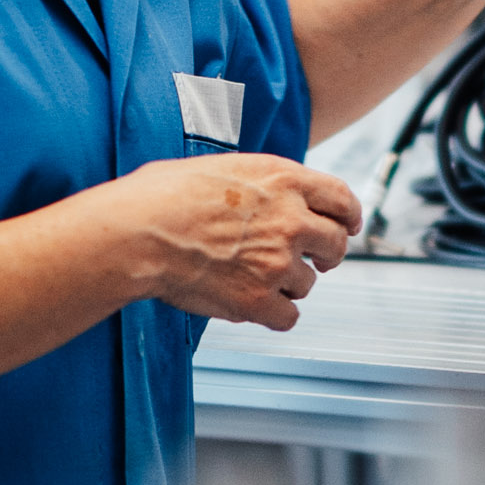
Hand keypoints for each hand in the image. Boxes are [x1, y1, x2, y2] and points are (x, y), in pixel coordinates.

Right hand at [112, 153, 363, 329]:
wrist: (136, 232)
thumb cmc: (161, 196)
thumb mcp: (220, 167)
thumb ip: (257, 183)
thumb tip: (266, 193)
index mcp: (282, 179)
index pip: (341, 198)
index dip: (348, 216)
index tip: (346, 226)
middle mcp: (289, 219)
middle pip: (336, 244)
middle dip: (328, 255)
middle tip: (315, 262)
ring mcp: (277, 261)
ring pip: (307, 284)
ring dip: (287, 285)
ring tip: (251, 277)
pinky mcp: (258, 299)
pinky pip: (288, 317)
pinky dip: (273, 314)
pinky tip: (253, 304)